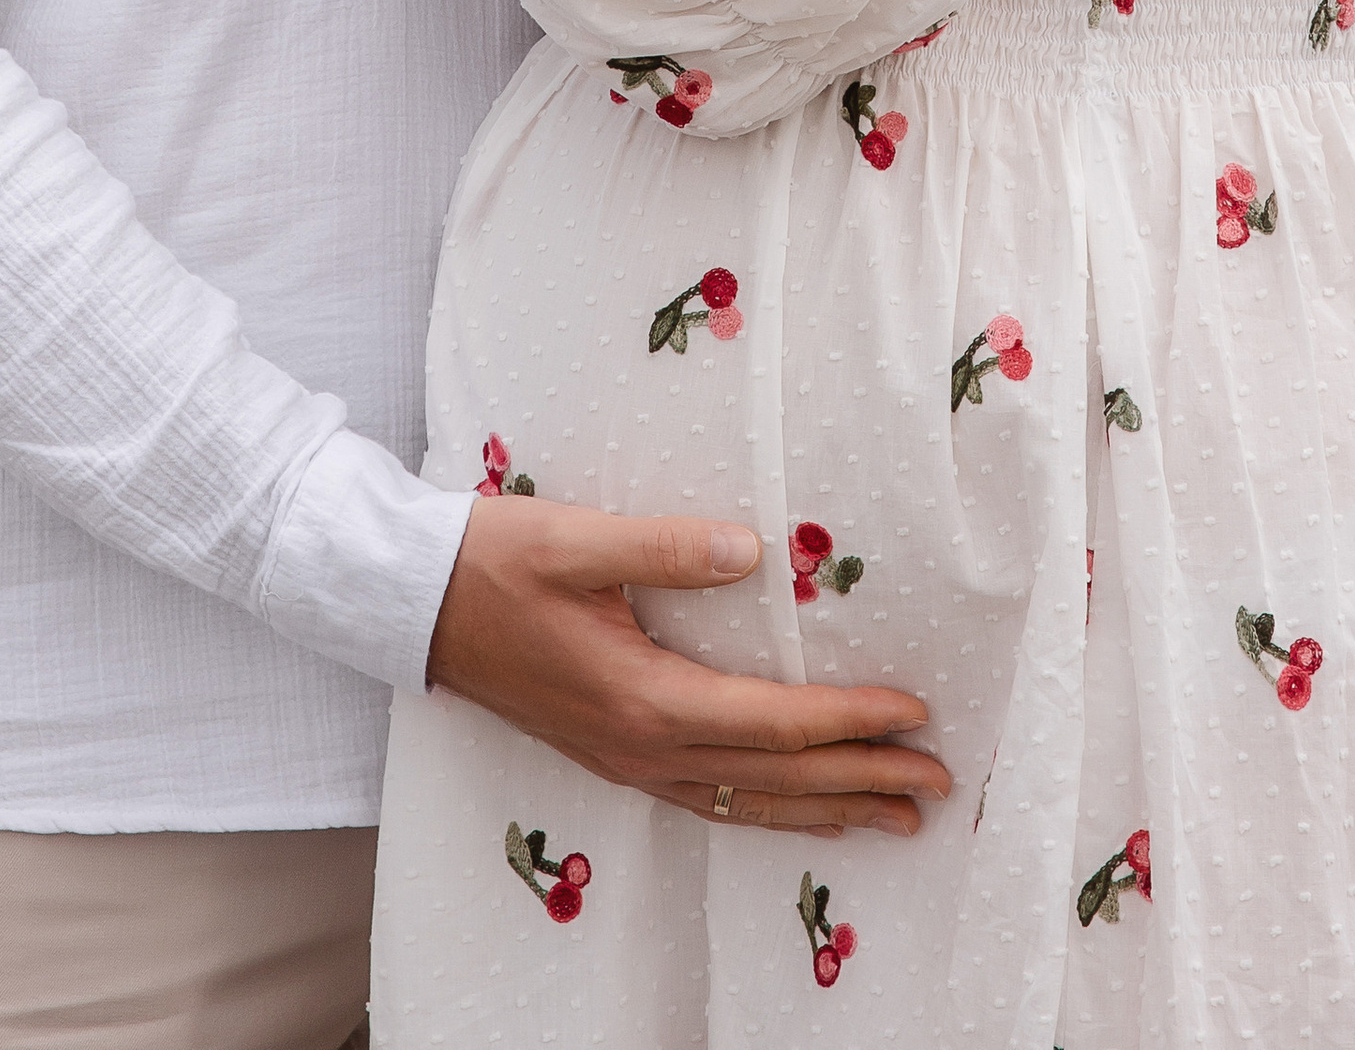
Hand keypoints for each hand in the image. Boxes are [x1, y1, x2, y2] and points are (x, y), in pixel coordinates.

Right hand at [426, 494, 951, 835]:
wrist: (415, 605)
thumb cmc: (497, 561)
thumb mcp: (576, 540)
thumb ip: (663, 547)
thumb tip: (750, 549)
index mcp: (645, 698)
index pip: (773, 721)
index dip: (848, 721)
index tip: (914, 713)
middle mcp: (642, 745)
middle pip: (773, 777)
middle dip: (860, 779)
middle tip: (938, 782)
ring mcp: (625, 759)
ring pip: (745, 802)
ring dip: (823, 808)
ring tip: (894, 815)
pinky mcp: (613, 753)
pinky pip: (708, 799)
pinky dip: (765, 810)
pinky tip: (796, 809)